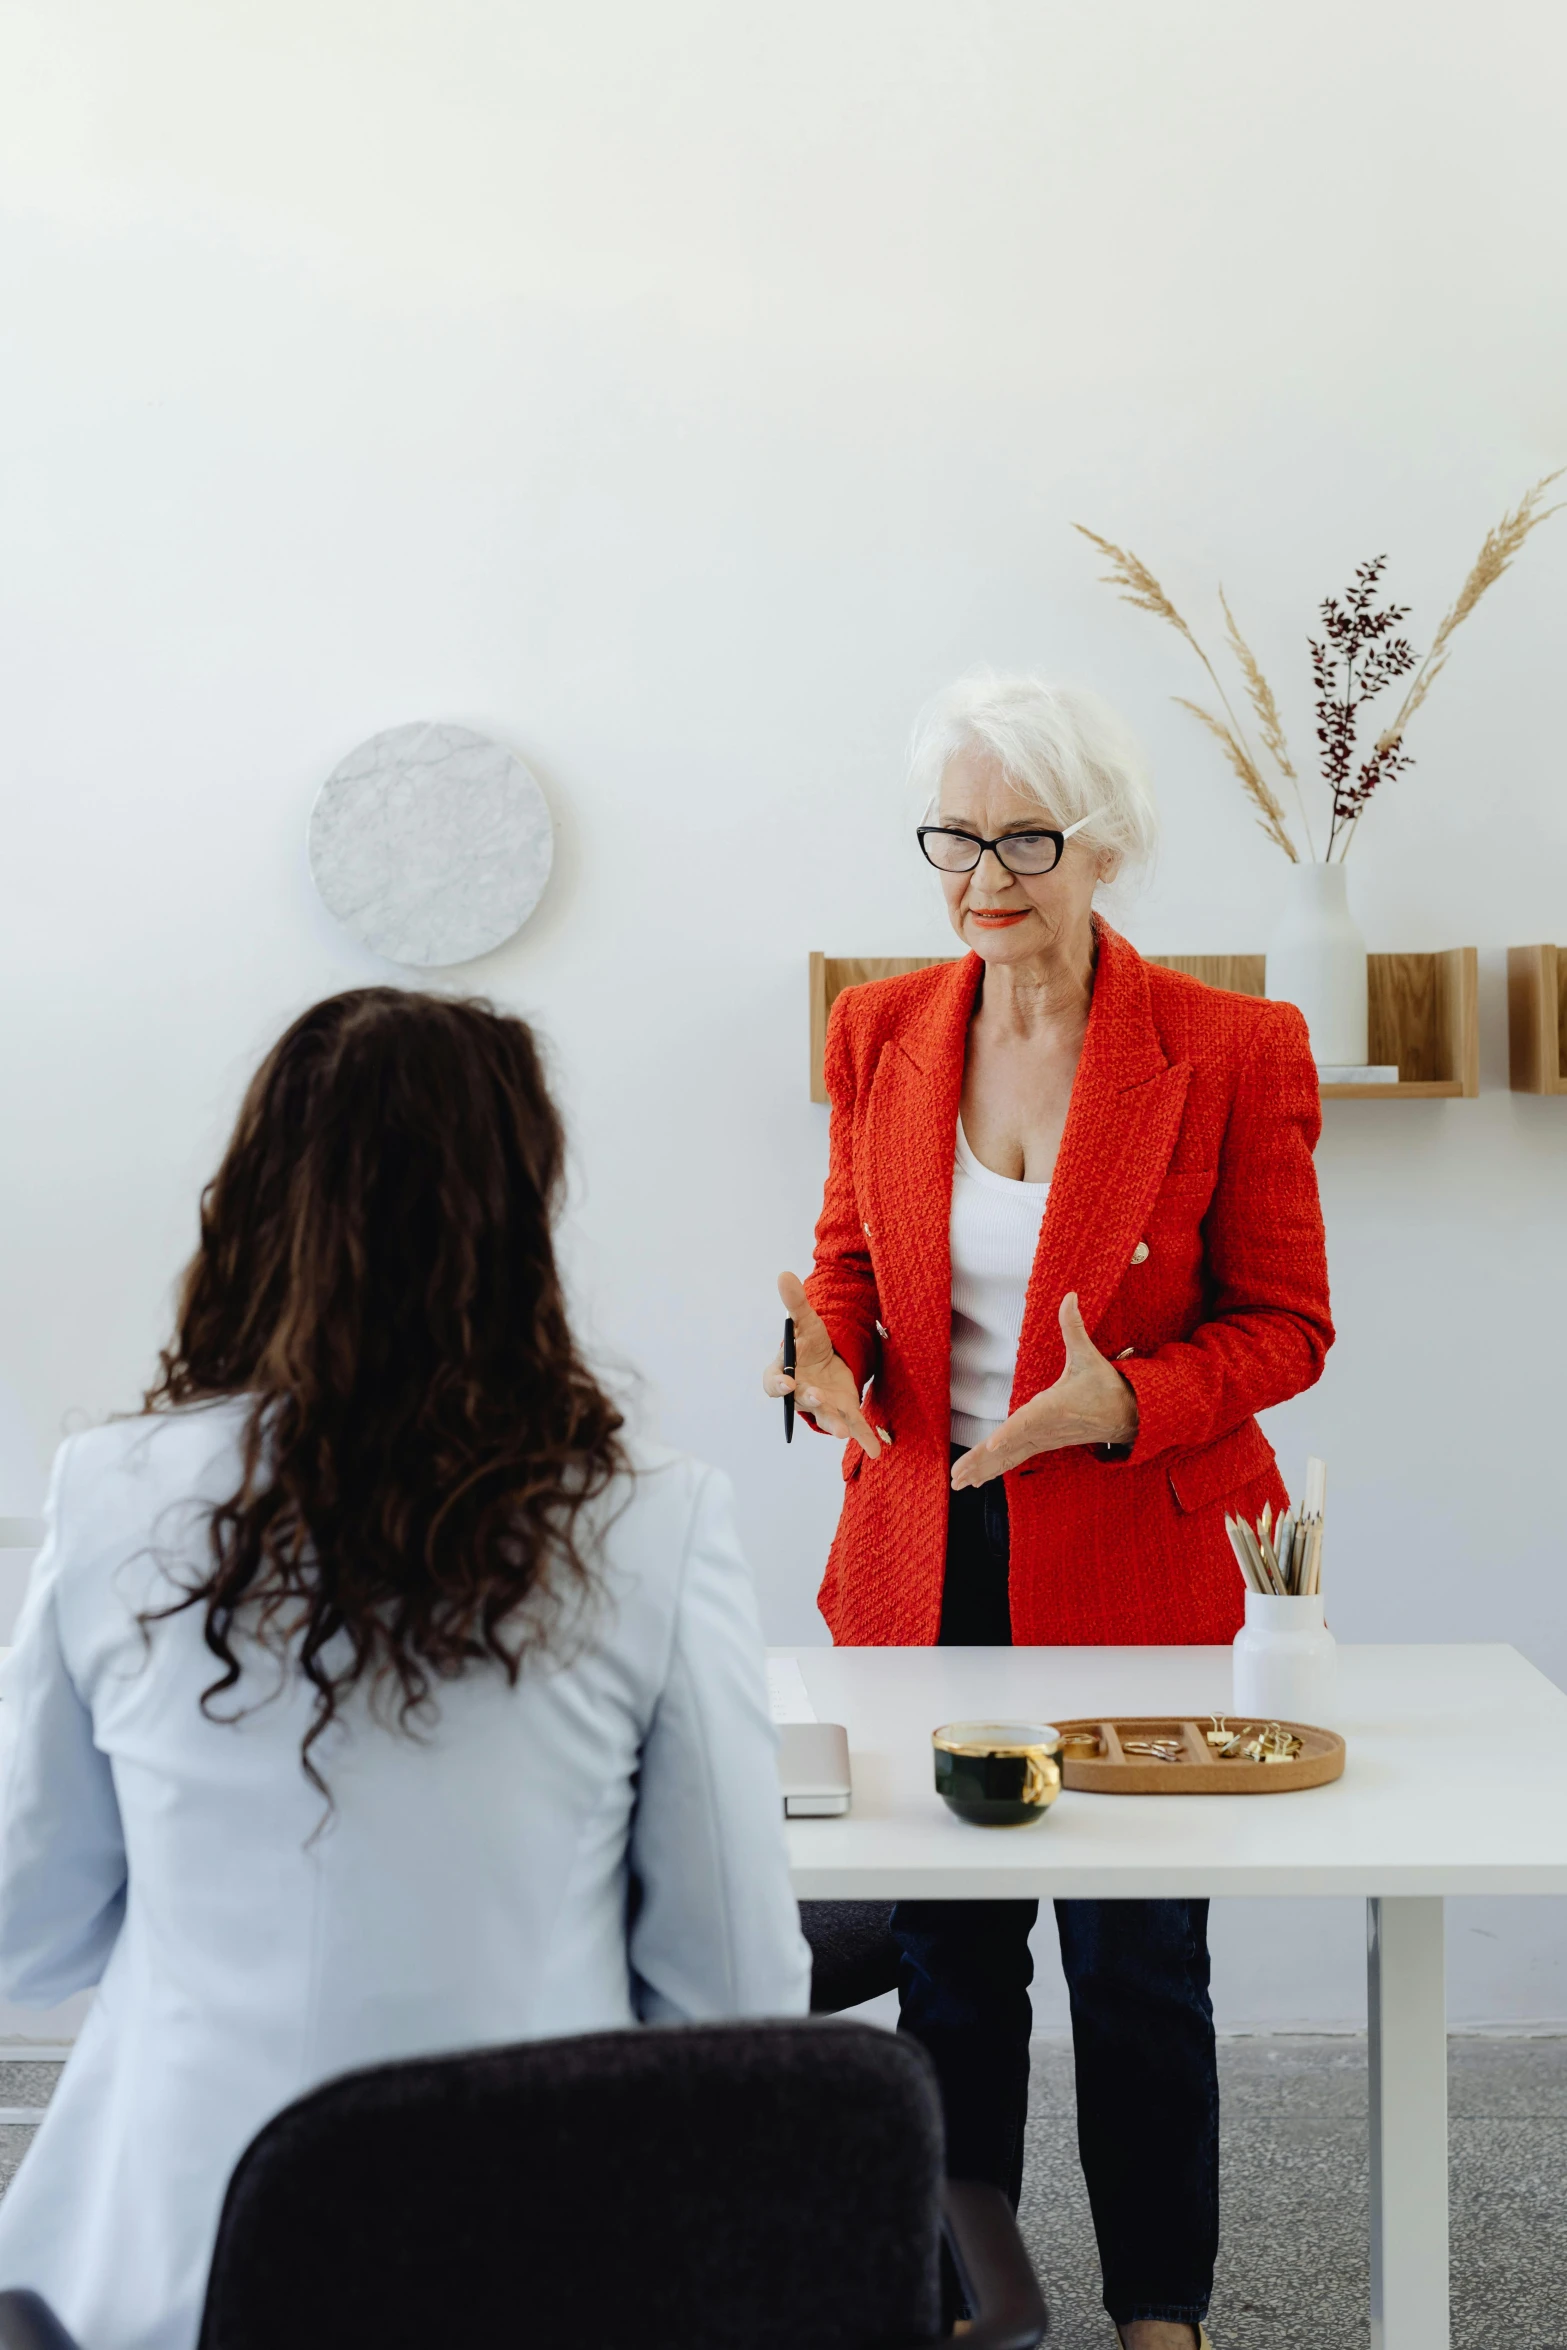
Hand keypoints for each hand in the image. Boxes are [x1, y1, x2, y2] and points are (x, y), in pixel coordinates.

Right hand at [762, 1272, 883, 1459]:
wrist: (825, 1358)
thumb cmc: (808, 1342)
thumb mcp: (804, 1320)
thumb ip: (794, 1302)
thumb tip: (783, 1274)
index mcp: (783, 1374)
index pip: (774, 1383)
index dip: (778, 1385)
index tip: (785, 1383)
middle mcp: (801, 1394)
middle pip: (802, 1401)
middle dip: (811, 1401)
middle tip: (819, 1399)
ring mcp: (822, 1406)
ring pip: (826, 1417)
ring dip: (833, 1424)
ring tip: (841, 1433)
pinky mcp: (843, 1411)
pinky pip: (853, 1426)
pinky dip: (864, 1439)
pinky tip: (876, 1451)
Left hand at [950, 1292, 1135, 1489]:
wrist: (1127, 1416)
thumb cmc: (1105, 1386)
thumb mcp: (1089, 1355)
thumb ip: (1074, 1327)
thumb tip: (1069, 1295)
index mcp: (1054, 1407)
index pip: (1028, 1421)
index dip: (1009, 1433)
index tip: (991, 1445)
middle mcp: (1045, 1428)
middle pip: (1009, 1447)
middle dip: (981, 1462)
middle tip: (956, 1478)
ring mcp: (1043, 1439)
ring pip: (1009, 1457)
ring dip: (982, 1470)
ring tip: (958, 1483)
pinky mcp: (1043, 1444)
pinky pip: (1015, 1458)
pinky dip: (996, 1469)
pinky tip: (978, 1480)